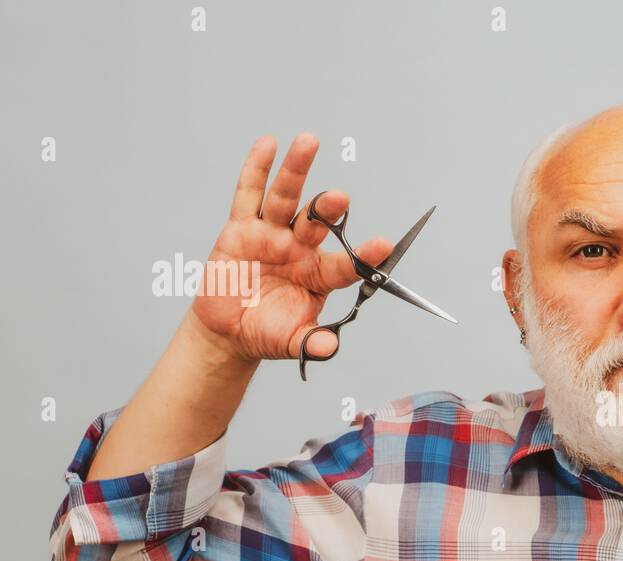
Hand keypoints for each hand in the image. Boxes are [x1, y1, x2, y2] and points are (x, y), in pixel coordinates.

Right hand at [189, 133, 393, 361]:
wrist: (231, 332)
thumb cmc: (269, 332)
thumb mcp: (292, 343)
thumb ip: (312, 343)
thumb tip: (329, 348)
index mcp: (320, 275)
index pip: (346, 263)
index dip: (364, 255)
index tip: (382, 246)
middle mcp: (300, 249)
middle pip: (317, 222)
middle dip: (328, 208)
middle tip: (341, 197)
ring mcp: (271, 235)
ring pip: (285, 199)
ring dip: (296, 171)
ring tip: (309, 142)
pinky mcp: (241, 229)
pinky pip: (248, 195)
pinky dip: (256, 169)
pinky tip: (268, 144)